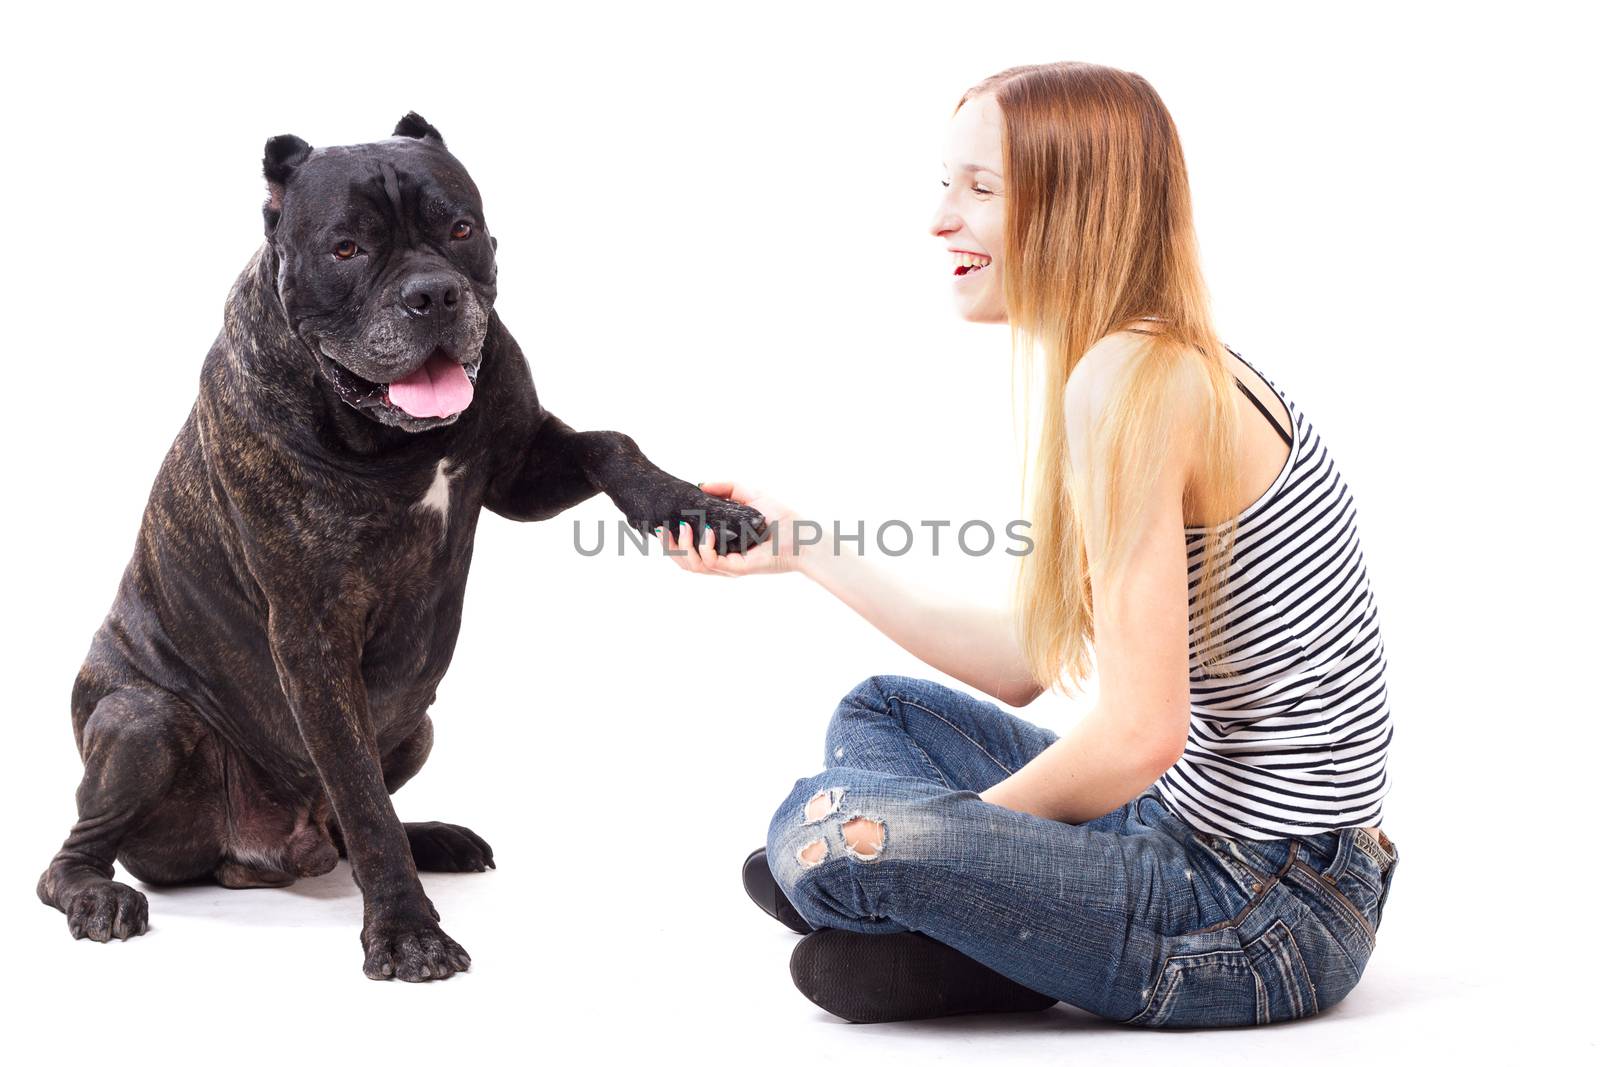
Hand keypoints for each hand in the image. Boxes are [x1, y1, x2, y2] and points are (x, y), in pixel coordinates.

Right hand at [657, 481, 804, 576]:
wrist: (803, 534)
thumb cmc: (780, 517)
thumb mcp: (749, 494)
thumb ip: (725, 487)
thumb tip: (701, 484)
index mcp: (718, 545)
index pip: (686, 549)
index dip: (668, 541)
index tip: (658, 524)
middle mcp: (720, 558)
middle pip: (683, 562)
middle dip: (667, 547)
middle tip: (661, 528)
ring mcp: (728, 566)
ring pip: (692, 566)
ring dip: (680, 547)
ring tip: (681, 527)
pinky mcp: (738, 569)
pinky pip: (712, 563)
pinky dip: (705, 548)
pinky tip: (708, 532)